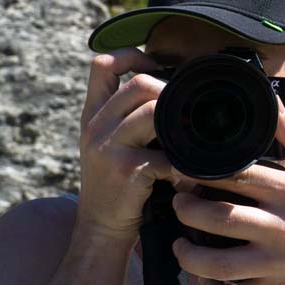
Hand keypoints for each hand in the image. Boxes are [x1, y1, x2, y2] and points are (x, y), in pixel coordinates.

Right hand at [75, 48, 174, 242]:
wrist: (100, 229)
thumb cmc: (117, 184)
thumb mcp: (110, 144)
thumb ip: (129, 117)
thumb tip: (173, 90)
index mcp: (93, 115)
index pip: (102, 65)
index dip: (131, 55)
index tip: (155, 64)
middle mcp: (96, 127)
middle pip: (138, 84)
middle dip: (169, 92)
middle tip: (185, 111)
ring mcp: (109, 148)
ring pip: (153, 112)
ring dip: (181, 125)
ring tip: (191, 141)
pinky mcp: (126, 170)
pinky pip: (167, 155)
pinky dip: (185, 165)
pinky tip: (188, 174)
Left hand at [169, 98, 284, 284]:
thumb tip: (270, 100)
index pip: (238, 177)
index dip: (203, 171)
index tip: (184, 167)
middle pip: (221, 219)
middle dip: (188, 208)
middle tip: (179, 200)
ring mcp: (280, 263)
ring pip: (219, 264)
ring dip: (189, 253)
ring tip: (181, 240)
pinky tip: (204, 274)